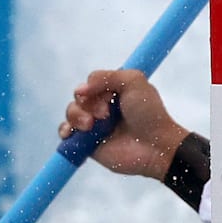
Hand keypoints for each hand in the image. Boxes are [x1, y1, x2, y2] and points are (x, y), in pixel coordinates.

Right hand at [59, 69, 189, 179]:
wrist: (155, 145)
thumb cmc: (149, 113)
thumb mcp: (133, 81)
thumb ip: (106, 76)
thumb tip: (80, 90)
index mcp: (114, 91)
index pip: (90, 83)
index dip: (93, 88)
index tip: (108, 95)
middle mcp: (103, 107)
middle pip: (78, 97)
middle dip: (88, 104)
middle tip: (106, 114)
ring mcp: (95, 126)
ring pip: (71, 113)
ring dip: (77, 116)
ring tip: (90, 126)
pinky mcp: (89, 144)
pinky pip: (67, 134)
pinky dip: (66, 130)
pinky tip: (72, 132)